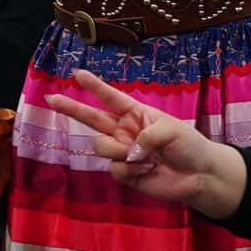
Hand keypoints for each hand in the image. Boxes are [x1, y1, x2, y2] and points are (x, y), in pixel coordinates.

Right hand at [43, 68, 246, 218]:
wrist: (200, 176)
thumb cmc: (189, 145)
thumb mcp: (172, 129)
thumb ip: (147, 135)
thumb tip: (129, 151)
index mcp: (135, 113)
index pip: (110, 97)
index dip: (94, 86)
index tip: (77, 73)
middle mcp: (124, 130)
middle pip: (91, 118)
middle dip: (71, 108)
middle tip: (51, 99)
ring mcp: (122, 152)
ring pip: (102, 146)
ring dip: (120, 151)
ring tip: (144, 158)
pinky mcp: (125, 174)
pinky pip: (115, 169)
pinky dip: (131, 171)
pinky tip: (147, 172)